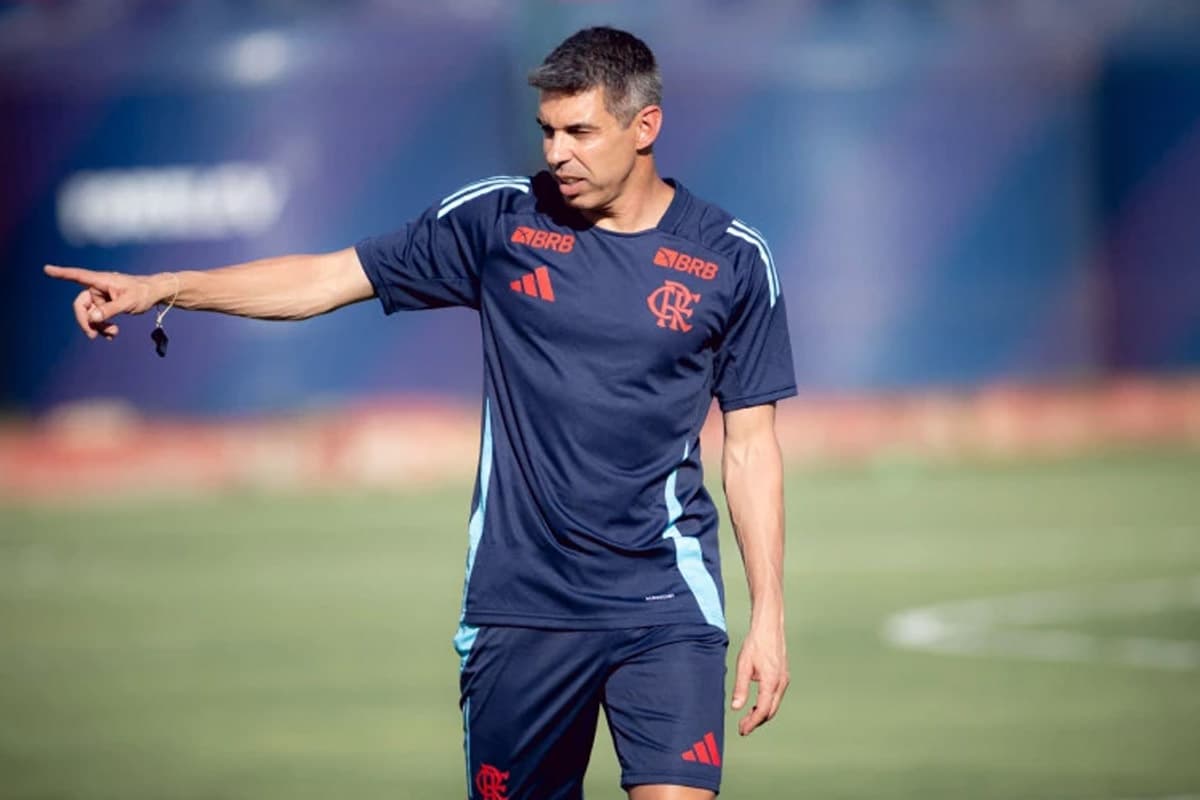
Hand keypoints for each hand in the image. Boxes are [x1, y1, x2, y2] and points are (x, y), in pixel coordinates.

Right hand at [44, 265, 164, 339]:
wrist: (155, 294)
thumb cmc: (143, 292)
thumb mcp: (128, 302)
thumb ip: (110, 310)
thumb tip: (92, 318)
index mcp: (101, 281)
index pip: (77, 276)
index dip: (61, 274)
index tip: (46, 269)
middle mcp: (98, 288)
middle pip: (81, 305)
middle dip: (86, 321)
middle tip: (93, 335)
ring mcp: (101, 297)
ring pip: (90, 314)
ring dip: (98, 326)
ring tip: (113, 334)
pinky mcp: (106, 305)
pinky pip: (98, 317)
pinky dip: (103, 326)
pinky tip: (112, 333)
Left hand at [731, 618, 788, 735]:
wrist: (769, 627)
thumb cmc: (756, 643)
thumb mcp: (743, 665)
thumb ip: (740, 688)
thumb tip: (736, 707)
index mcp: (771, 682)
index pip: (763, 711)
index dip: (752, 723)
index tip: (742, 730)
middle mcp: (781, 683)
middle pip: (770, 711)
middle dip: (757, 721)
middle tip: (743, 727)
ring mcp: (784, 680)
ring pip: (774, 704)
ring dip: (762, 713)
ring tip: (747, 718)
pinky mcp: (783, 676)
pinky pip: (776, 696)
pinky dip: (767, 704)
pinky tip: (756, 704)